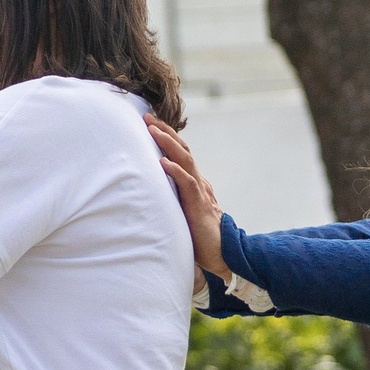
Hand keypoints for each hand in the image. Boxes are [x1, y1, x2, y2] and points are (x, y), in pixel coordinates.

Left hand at [147, 115, 230, 279]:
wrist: (222, 253)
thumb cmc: (199, 235)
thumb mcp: (181, 211)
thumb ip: (171, 198)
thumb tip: (150, 191)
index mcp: (193, 182)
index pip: (179, 153)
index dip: (166, 136)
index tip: (148, 122)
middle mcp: (198, 182)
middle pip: (182, 150)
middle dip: (165, 131)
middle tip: (146, 116)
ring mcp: (200, 192)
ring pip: (185, 161)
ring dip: (168, 144)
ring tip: (153, 130)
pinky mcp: (199, 205)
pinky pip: (188, 184)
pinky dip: (175, 172)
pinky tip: (163, 163)